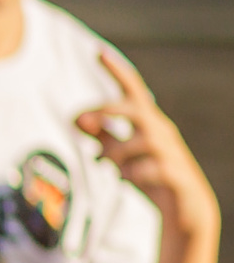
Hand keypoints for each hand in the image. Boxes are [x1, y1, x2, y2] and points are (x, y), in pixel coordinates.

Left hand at [78, 49, 220, 234]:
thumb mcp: (122, 155)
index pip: (133, 91)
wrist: (184, 212)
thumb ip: (104, 136)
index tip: (98, 51)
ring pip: (142, 140)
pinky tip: (126, 179)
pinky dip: (134, 172)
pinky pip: (152, 168)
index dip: (118, 71)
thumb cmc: (150, 177)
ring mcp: (172, 153)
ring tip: (104, 165)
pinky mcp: (176, 175)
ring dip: (116, 151)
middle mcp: (162, 133)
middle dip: (107, 111)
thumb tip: (78, 119)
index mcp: (149, 123)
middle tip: (81, 122)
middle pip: (137, 109)